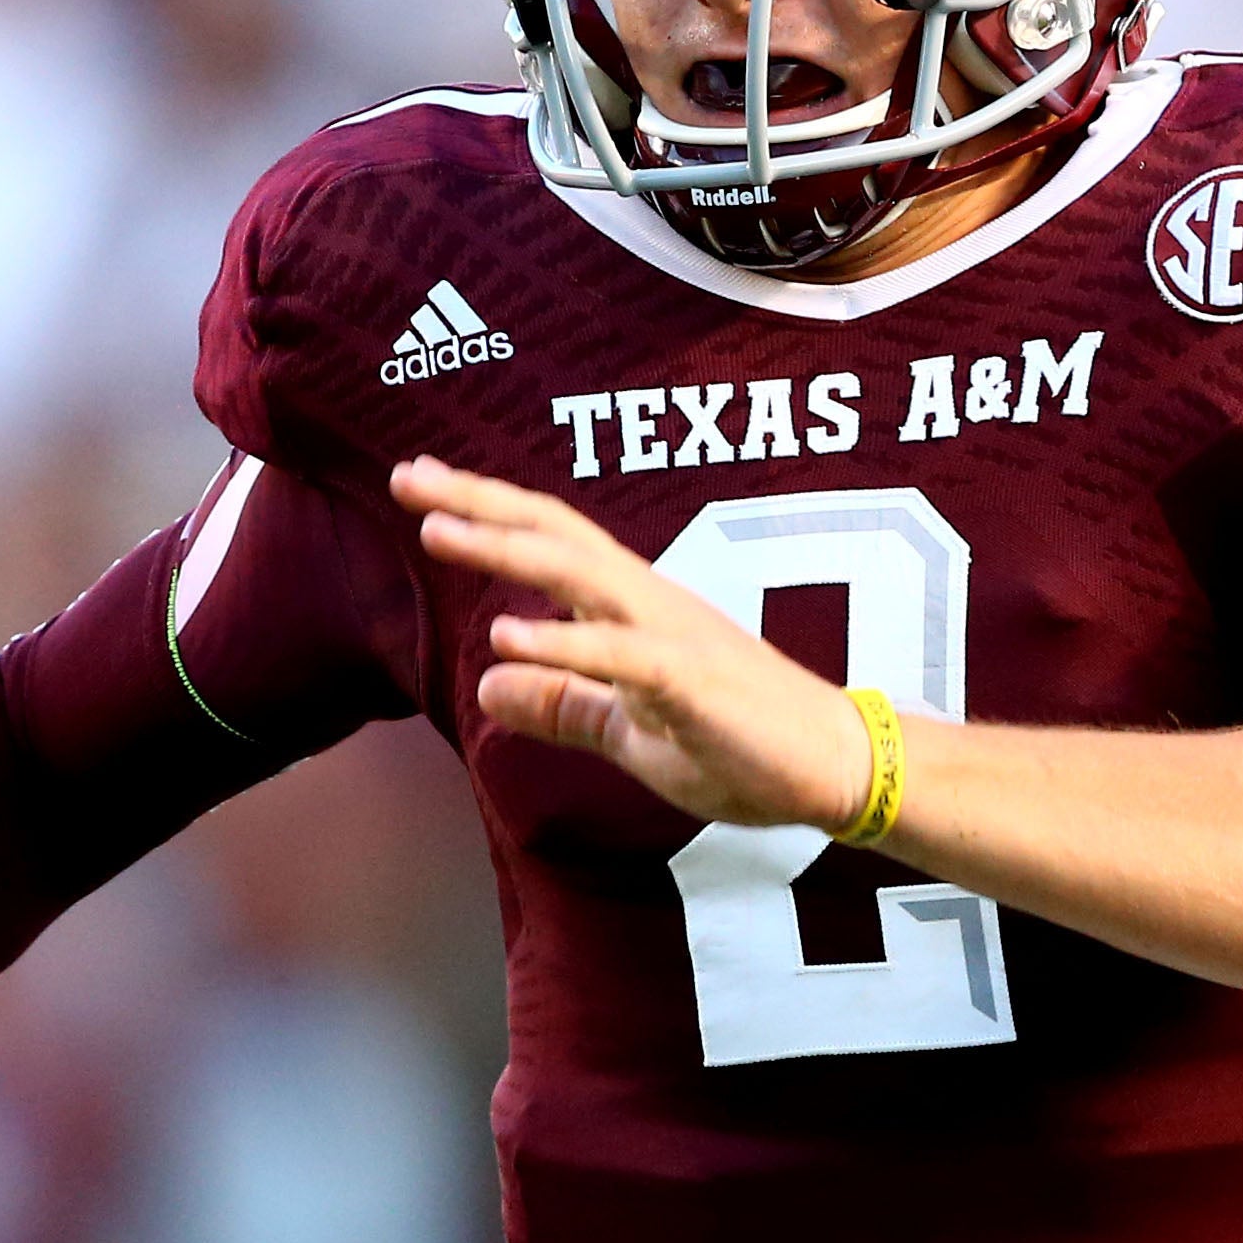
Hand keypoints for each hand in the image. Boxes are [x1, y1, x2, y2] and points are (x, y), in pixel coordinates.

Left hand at [394, 459, 879, 830]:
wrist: (835, 766)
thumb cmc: (744, 743)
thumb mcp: (632, 730)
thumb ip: (564, 704)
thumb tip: (487, 681)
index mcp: (634, 610)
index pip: (553, 542)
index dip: (488, 512)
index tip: (422, 485)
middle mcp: (649, 604)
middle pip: (556, 536)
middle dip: (479, 505)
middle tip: (406, 476)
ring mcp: (672, 637)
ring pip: (581, 575)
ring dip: (506, 550)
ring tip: (436, 531)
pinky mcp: (692, 683)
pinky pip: (619, 656)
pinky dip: (562, 642)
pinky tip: (505, 637)